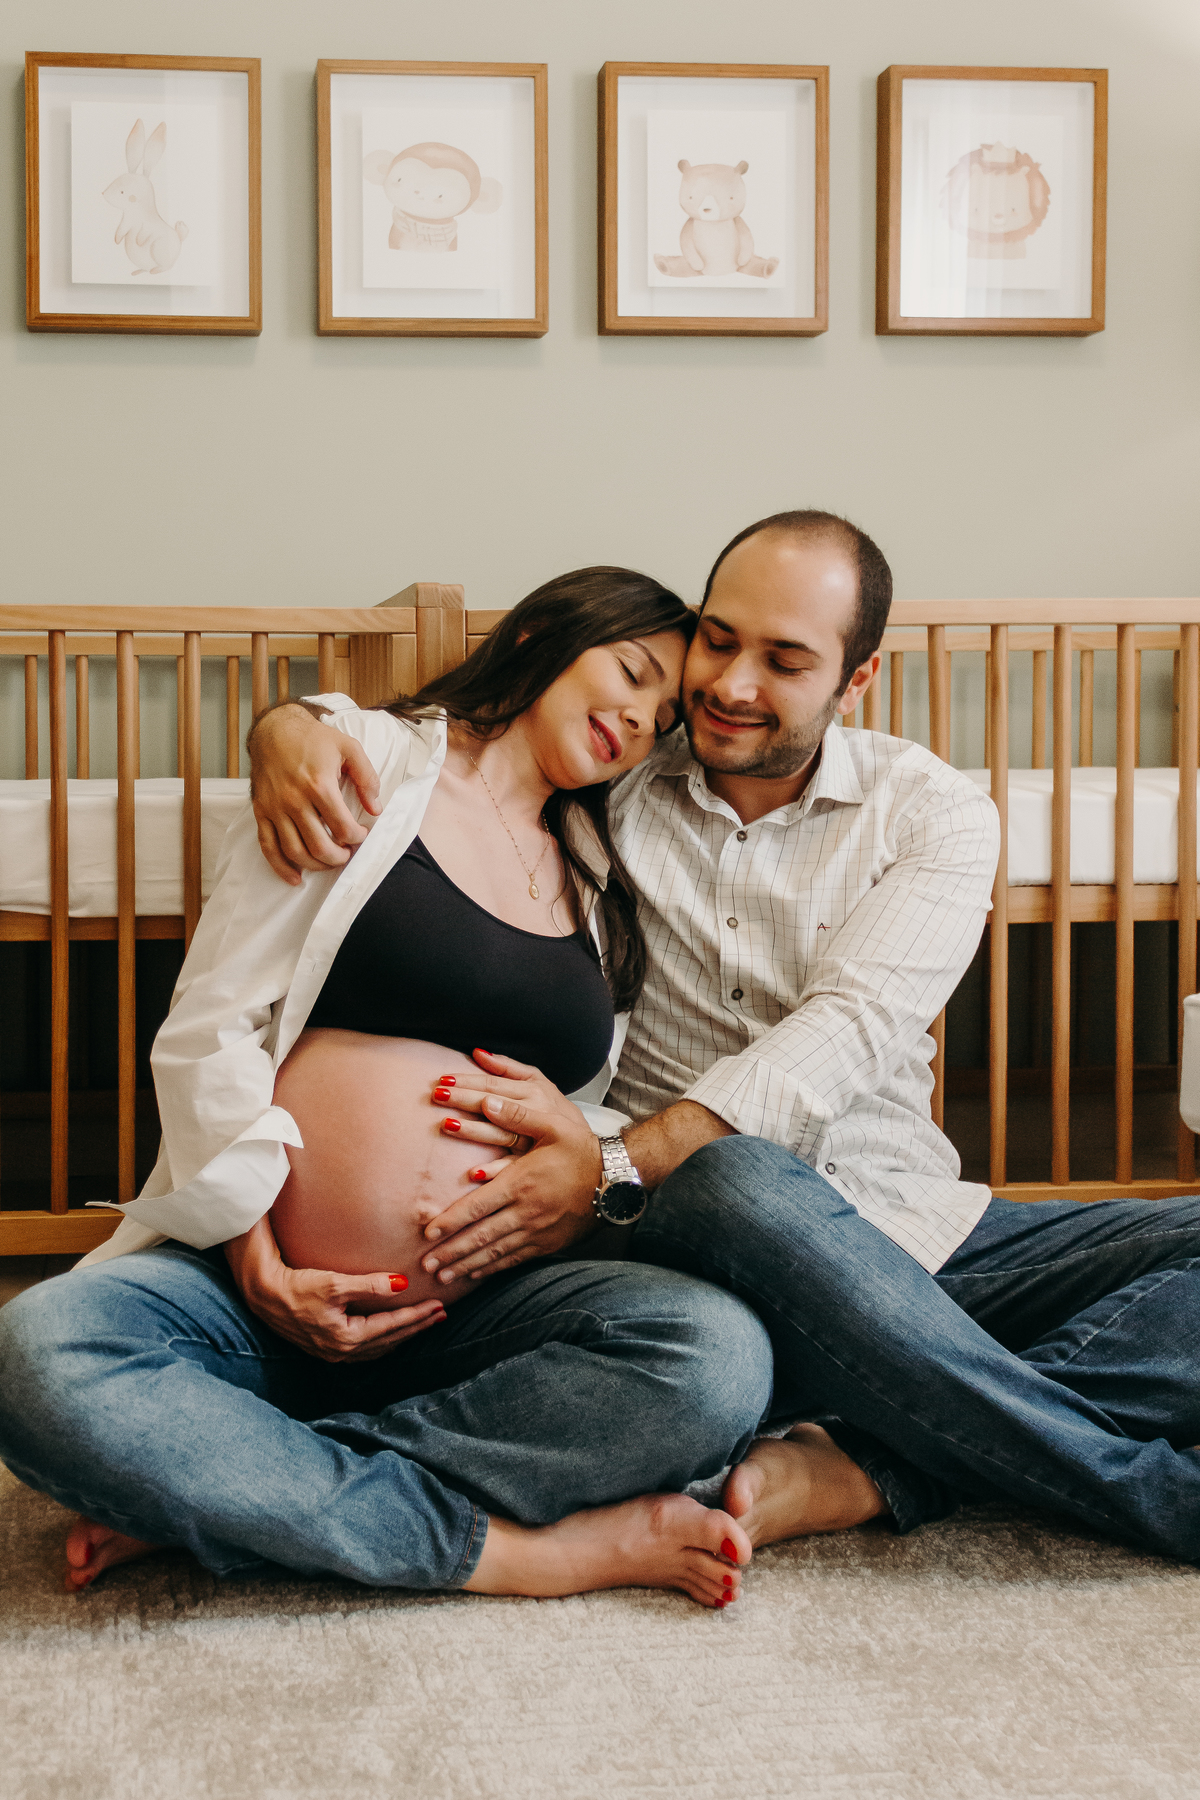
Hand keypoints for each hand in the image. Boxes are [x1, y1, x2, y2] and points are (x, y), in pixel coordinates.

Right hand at [224, 1215, 445, 1362]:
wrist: (264, 1294)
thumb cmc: (297, 1286)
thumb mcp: (335, 1283)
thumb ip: (370, 1285)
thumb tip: (402, 1284)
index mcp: (346, 1338)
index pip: (392, 1327)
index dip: (417, 1316)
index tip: (438, 1306)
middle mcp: (342, 1352)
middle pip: (389, 1340)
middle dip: (416, 1327)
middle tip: (440, 1316)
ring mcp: (333, 1353)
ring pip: (378, 1348)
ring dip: (402, 1335)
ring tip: (422, 1324)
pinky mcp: (326, 1348)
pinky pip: (365, 1349)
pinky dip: (383, 1340)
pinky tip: (391, 1333)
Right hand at [249, 702, 380, 885]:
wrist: (274, 730)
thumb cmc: (314, 738)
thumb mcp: (349, 747)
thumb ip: (367, 778)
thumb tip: (376, 808)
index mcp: (319, 785)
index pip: (342, 827)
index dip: (357, 837)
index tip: (361, 834)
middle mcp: (294, 800)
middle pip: (319, 845)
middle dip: (339, 856)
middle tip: (347, 853)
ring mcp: (275, 808)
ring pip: (295, 851)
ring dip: (316, 865)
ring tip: (330, 861)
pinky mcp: (261, 812)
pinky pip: (268, 846)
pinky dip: (281, 867)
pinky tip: (295, 878)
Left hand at [423, 1050, 602, 1280]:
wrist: (615, 1181)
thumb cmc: (581, 1150)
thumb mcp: (553, 1125)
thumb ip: (518, 1114)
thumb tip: (486, 1100)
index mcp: (521, 1183)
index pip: (477, 1207)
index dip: (450, 1221)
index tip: (427, 1232)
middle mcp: (526, 1212)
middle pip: (480, 1236)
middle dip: (450, 1251)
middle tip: (425, 1264)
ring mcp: (537, 1232)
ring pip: (494, 1252)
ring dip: (466, 1265)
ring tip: (442, 1276)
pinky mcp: (547, 1244)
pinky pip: (514, 1259)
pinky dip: (492, 1268)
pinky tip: (476, 1272)